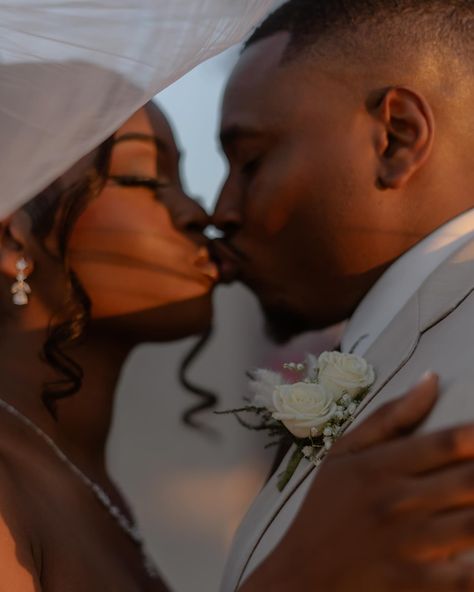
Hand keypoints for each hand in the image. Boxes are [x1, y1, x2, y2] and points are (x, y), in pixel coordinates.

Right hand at [241, 373, 473, 590]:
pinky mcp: (417, 583)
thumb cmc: (326, 508)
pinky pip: (466, 575)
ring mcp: (409, 545)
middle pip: (470, 480)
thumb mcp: (343, 453)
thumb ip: (389, 417)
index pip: (445, 443)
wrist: (303, 575)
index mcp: (380, 466)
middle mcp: (398, 501)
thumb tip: (432, 379)